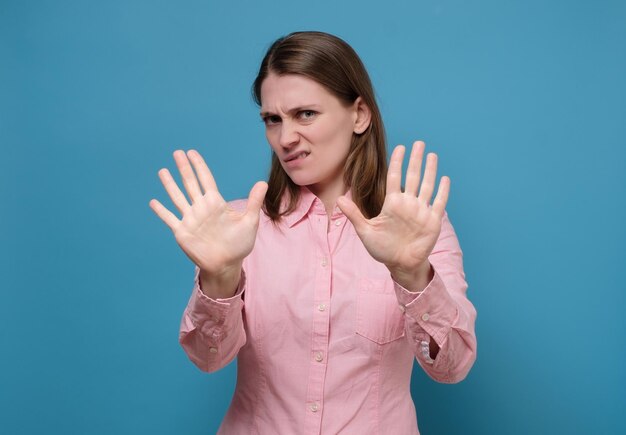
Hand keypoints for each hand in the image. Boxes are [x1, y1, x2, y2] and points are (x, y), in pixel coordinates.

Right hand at [149, 149, 267, 272]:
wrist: (227, 265)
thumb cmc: (239, 245)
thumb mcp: (249, 222)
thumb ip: (253, 202)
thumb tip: (263, 182)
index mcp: (216, 203)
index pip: (206, 180)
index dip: (199, 166)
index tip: (192, 153)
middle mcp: (201, 208)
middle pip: (190, 184)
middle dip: (184, 168)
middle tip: (177, 152)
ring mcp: (191, 219)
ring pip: (177, 197)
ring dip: (170, 184)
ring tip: (162, 171)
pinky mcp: (182, 232)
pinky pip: (169, 219)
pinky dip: (161, 211)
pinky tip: (153, 201)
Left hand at [336, 141, 448, 274]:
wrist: (400, 264)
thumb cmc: (382, 248)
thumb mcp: (365, 231)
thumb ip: (354, 214)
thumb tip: (339, 199)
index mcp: (392, 203)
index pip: (395, 177)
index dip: (397, 162)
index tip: (400, 147)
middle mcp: (408, 204)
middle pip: (413, 176)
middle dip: (415, 160)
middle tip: (419, 143)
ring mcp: (421, 211)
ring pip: (427, 186)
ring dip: (430, 170)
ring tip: (431, 155)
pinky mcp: (432, 221)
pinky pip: (439, 203)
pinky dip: (443, 191)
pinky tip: (445, 178)